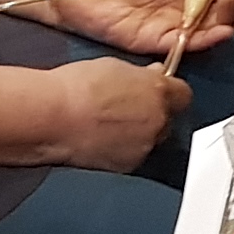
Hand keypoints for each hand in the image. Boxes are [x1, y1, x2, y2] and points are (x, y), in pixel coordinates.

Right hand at [44, 53, 190, 171]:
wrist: (50, 117)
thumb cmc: (75, 88)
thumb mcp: (114, 67)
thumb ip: (141, 76)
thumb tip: (152, 77)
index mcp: (158, 91)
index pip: (183, 95)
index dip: (168, 94)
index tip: (157, 92)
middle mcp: (158, 120)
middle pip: (168, 120)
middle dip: (153, 116)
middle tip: (128, 110)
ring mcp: (144, 146)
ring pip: (150, 140)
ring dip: (138, 135)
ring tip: (108, 127)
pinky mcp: (127, 166)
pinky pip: (132, 156)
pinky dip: (122, 150)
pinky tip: (101, 141)